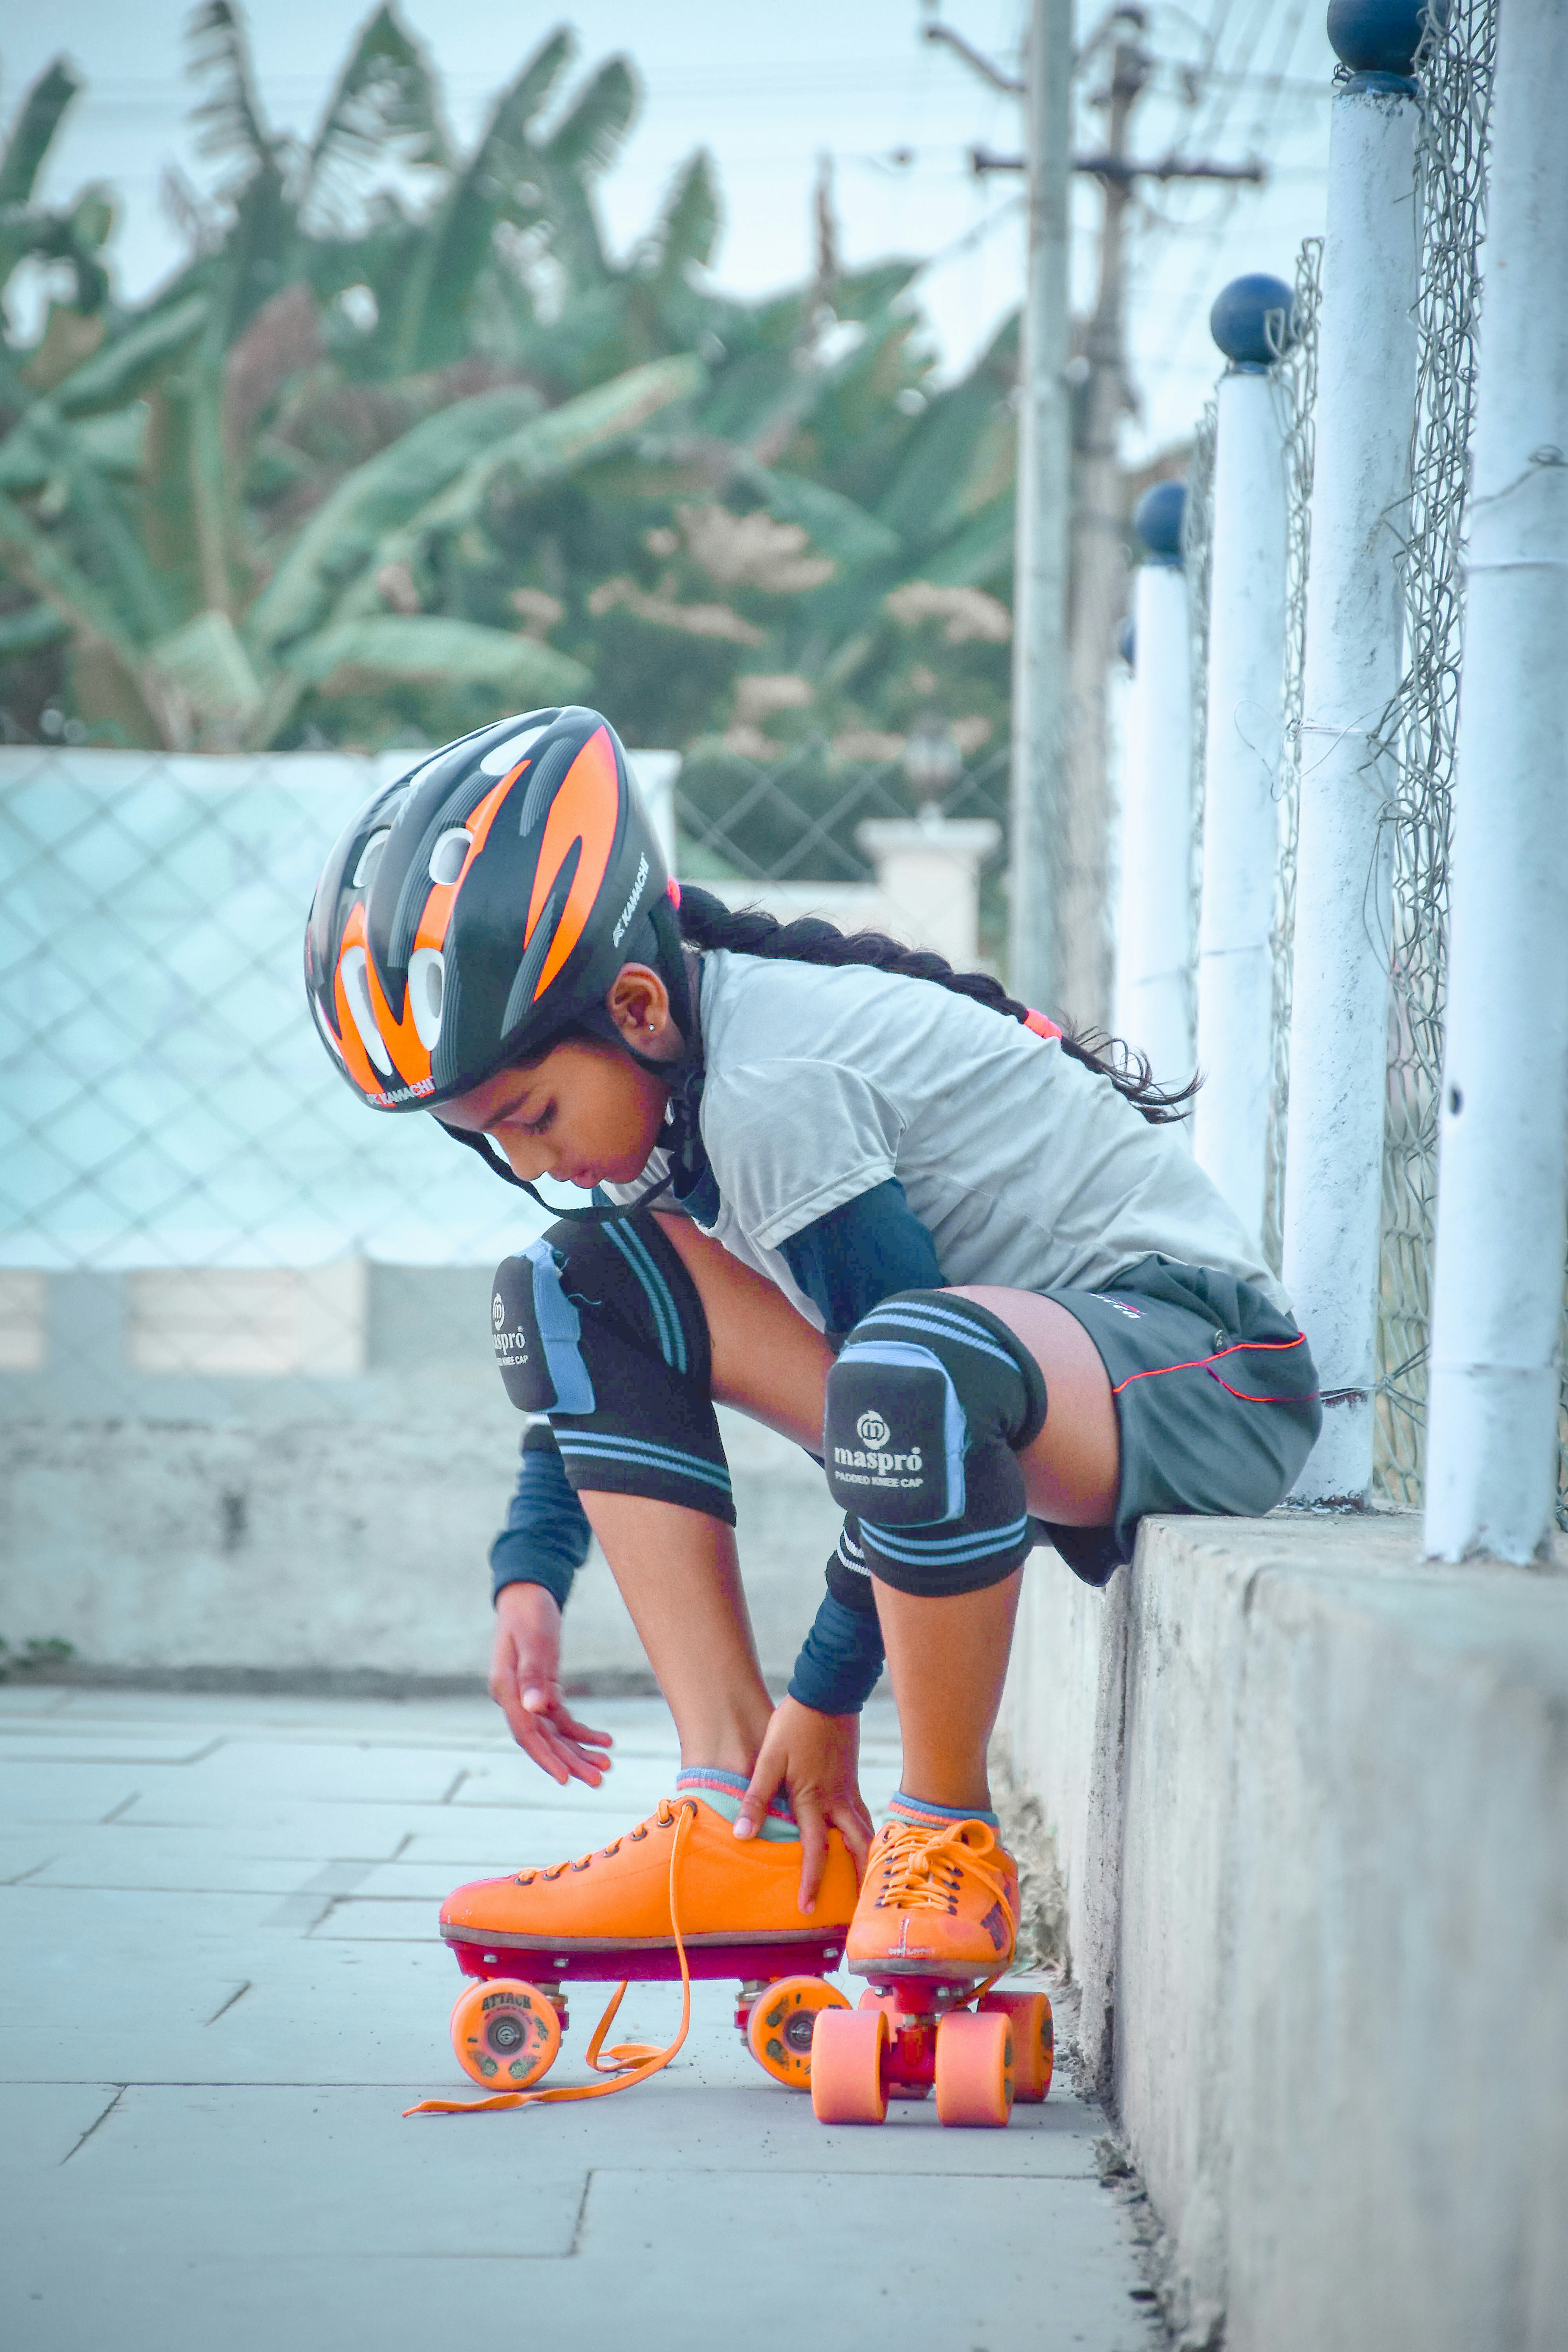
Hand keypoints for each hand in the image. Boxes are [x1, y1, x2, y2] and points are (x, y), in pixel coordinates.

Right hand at [489, 1583, 612, 1787]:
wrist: (528, 1593)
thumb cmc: (529, 1613)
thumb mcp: (533, 1640)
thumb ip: (533, 1674)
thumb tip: (535, 1708)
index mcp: (506, 1689)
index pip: (526, 1733)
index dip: (546, 1757)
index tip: (566, 1778)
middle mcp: (514, 1699)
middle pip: (543, 1740)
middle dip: (570, 1761)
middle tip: (598, 1780)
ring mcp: (528, 1697)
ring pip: (554, 1734)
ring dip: (579, 1750)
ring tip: (606, 1765)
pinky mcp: (542, 1691)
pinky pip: (562, 1720)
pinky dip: (581, 1731)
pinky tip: (604, 1740)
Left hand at [733, 1695, 874, 1914]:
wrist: (826, 1691)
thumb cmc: (794, 1725)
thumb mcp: (769, 1759)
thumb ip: (757, 1798)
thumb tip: (742, 1836)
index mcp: (814, 1800)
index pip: (816, 1852)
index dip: (812, 1881)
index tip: (807, 1909)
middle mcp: (837, 1800)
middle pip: (855, 1849)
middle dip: (858, 1880)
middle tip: (858, 1908)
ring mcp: (848, 1789)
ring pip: (865, 1833)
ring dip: (866, 1860)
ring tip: (866, 1882)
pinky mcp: (851, 1779)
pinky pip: (864, 1815)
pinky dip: (866, 1835)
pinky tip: (861, 1841)